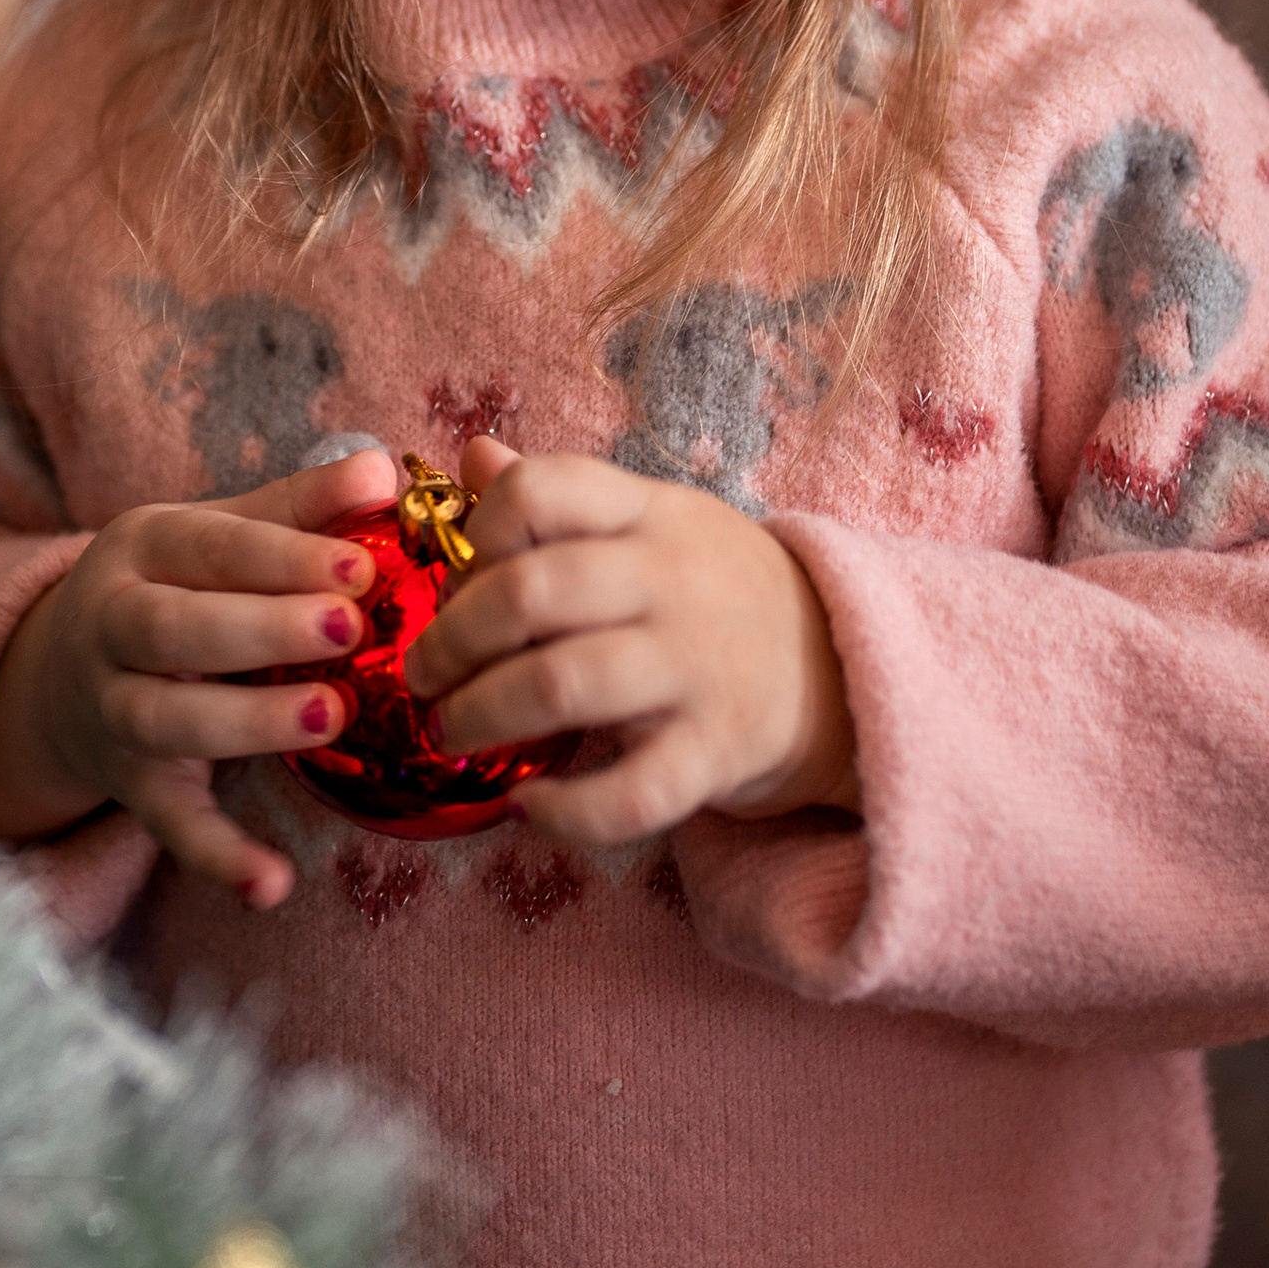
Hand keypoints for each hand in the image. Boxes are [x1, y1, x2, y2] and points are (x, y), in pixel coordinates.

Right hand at [0, 447, 400, 907]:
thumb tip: (383, 469)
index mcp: (141, 549)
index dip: (284, 555)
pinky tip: (274, 884)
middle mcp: (110, 627)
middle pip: (171, 629)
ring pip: (165, 721)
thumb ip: (301, 507)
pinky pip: (171, 826)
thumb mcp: (219, 532)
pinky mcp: (133, 787)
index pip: (209, 545)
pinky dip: (218, 858)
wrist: (64, 671)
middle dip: (260, 628)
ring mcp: (114, 712)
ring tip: (332, 715)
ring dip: (247, 723)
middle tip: (349, 628)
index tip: (362, 566)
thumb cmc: (177, 586)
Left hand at [402, 438, 857, 847]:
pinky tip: (526, 806)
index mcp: (650, 514)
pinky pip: (629, 795)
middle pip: (533, 591)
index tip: (459, 578)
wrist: (844, 669)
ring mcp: (696, 668)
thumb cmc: (717, 593)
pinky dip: (564, 812)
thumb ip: (563, 496)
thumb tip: (473, 456)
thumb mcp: (653, 523)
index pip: (545, 488)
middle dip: (452, 638)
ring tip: (450, 733)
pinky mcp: (715, 753)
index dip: (479, 531)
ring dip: (482, 714)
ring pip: (563, 685)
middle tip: (423, 676)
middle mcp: (671, 581)